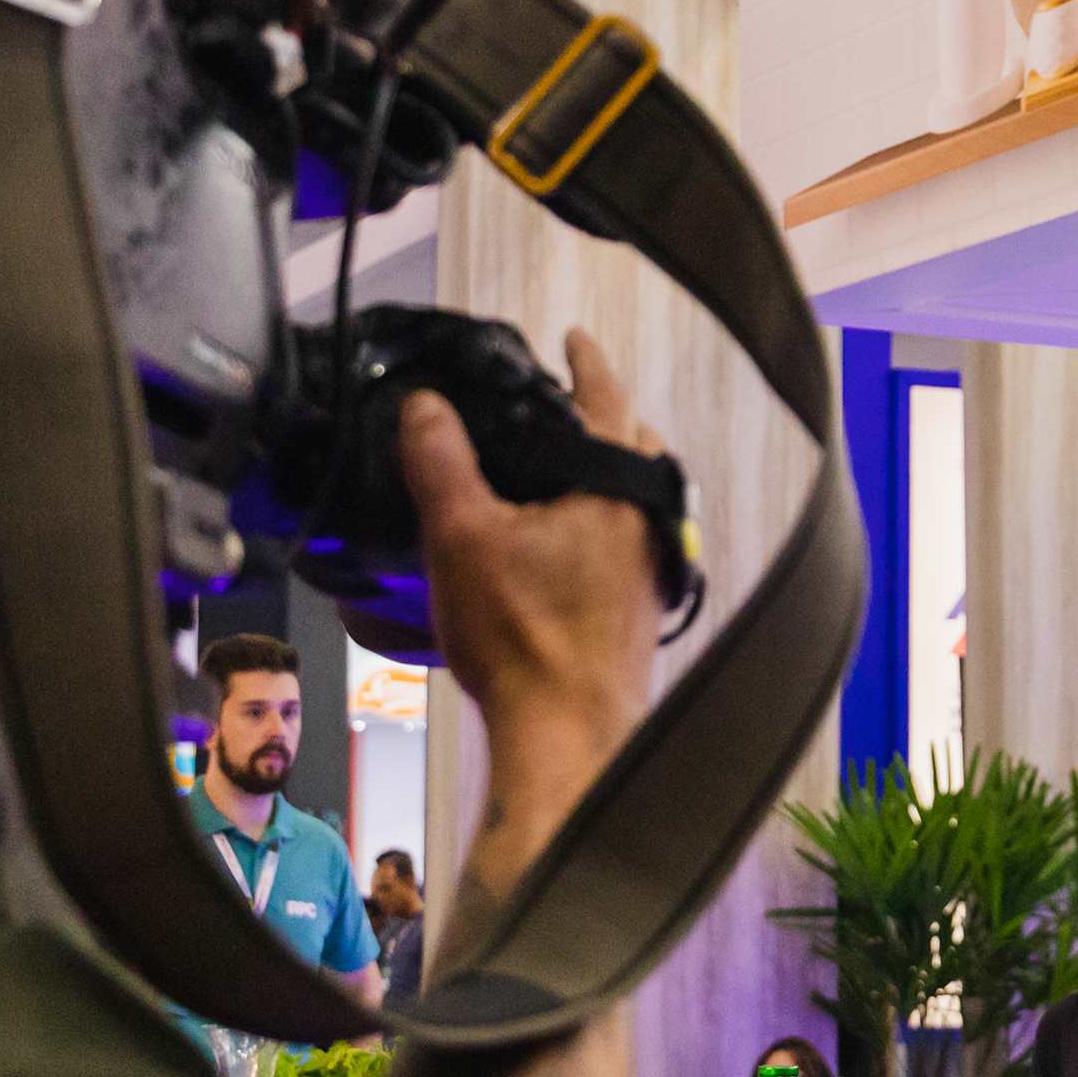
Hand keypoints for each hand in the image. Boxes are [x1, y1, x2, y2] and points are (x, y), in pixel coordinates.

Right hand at [398, 327, 663, 802]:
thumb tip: (424, 406)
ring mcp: (653, 567)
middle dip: (601, 418)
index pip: (607, 395)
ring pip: (634, 496)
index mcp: (617, 485)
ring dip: (601, 474)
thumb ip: (440, 461)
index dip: (585, 361)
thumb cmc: (525, 643)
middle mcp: (650, 520)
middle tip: (563, 402)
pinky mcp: (641, 610)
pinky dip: (600, 523)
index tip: (574, 338)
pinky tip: (559, 544)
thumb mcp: (461, 536)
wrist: (569, 738)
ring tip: (553, 470)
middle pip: (634, 445)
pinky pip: (627, 542)